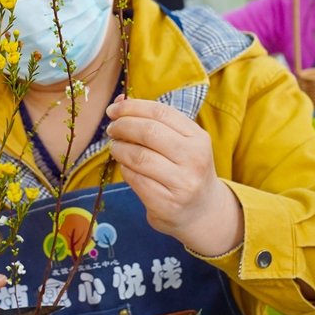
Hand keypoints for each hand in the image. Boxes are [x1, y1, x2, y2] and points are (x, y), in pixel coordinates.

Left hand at [106, 96, 241, 256]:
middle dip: (122, 126)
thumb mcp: (182, 144)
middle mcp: (194, 159)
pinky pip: (135, 179)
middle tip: (111, 129)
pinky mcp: (167, 204)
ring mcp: (182, 183)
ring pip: (139, 156)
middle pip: (148, 132)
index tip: (113, 110)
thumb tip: (119, 102)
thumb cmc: (186, 171)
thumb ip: (155, 123)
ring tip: (115, 148)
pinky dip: (124, 169)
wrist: (203, 212)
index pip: (161, 112)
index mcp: (198, 138)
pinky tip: (125, 167)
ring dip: (119, 149)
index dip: (132, 107)